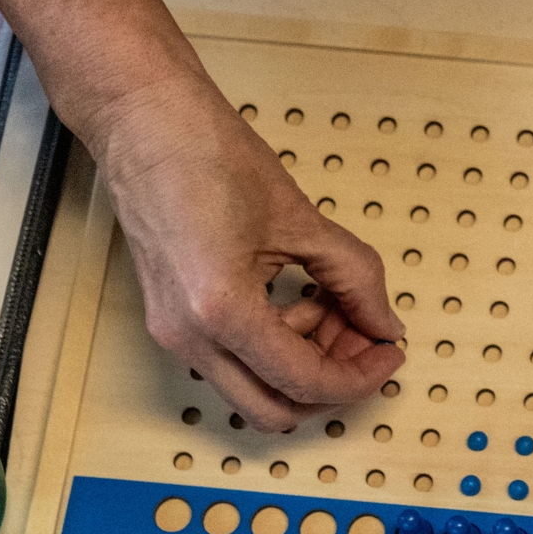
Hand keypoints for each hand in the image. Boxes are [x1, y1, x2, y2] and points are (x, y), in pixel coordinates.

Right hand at [97, 73, 405, 430]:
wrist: (143, 123)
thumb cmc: (205, 154)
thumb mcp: (303, 219)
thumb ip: (356, 279)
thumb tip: (384, 324)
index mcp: (221, 309)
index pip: (304, 381)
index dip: (360, 377)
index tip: (388, 353)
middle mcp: (188, 335)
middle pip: (274, 410)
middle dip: (331, 384)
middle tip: (366, 341)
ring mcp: (173, 333)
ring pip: (254, 390)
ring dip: (304, 364)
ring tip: (331, 305)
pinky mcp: (171, 321)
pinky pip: (234, 361)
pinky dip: (276, 346)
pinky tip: (298, 300)